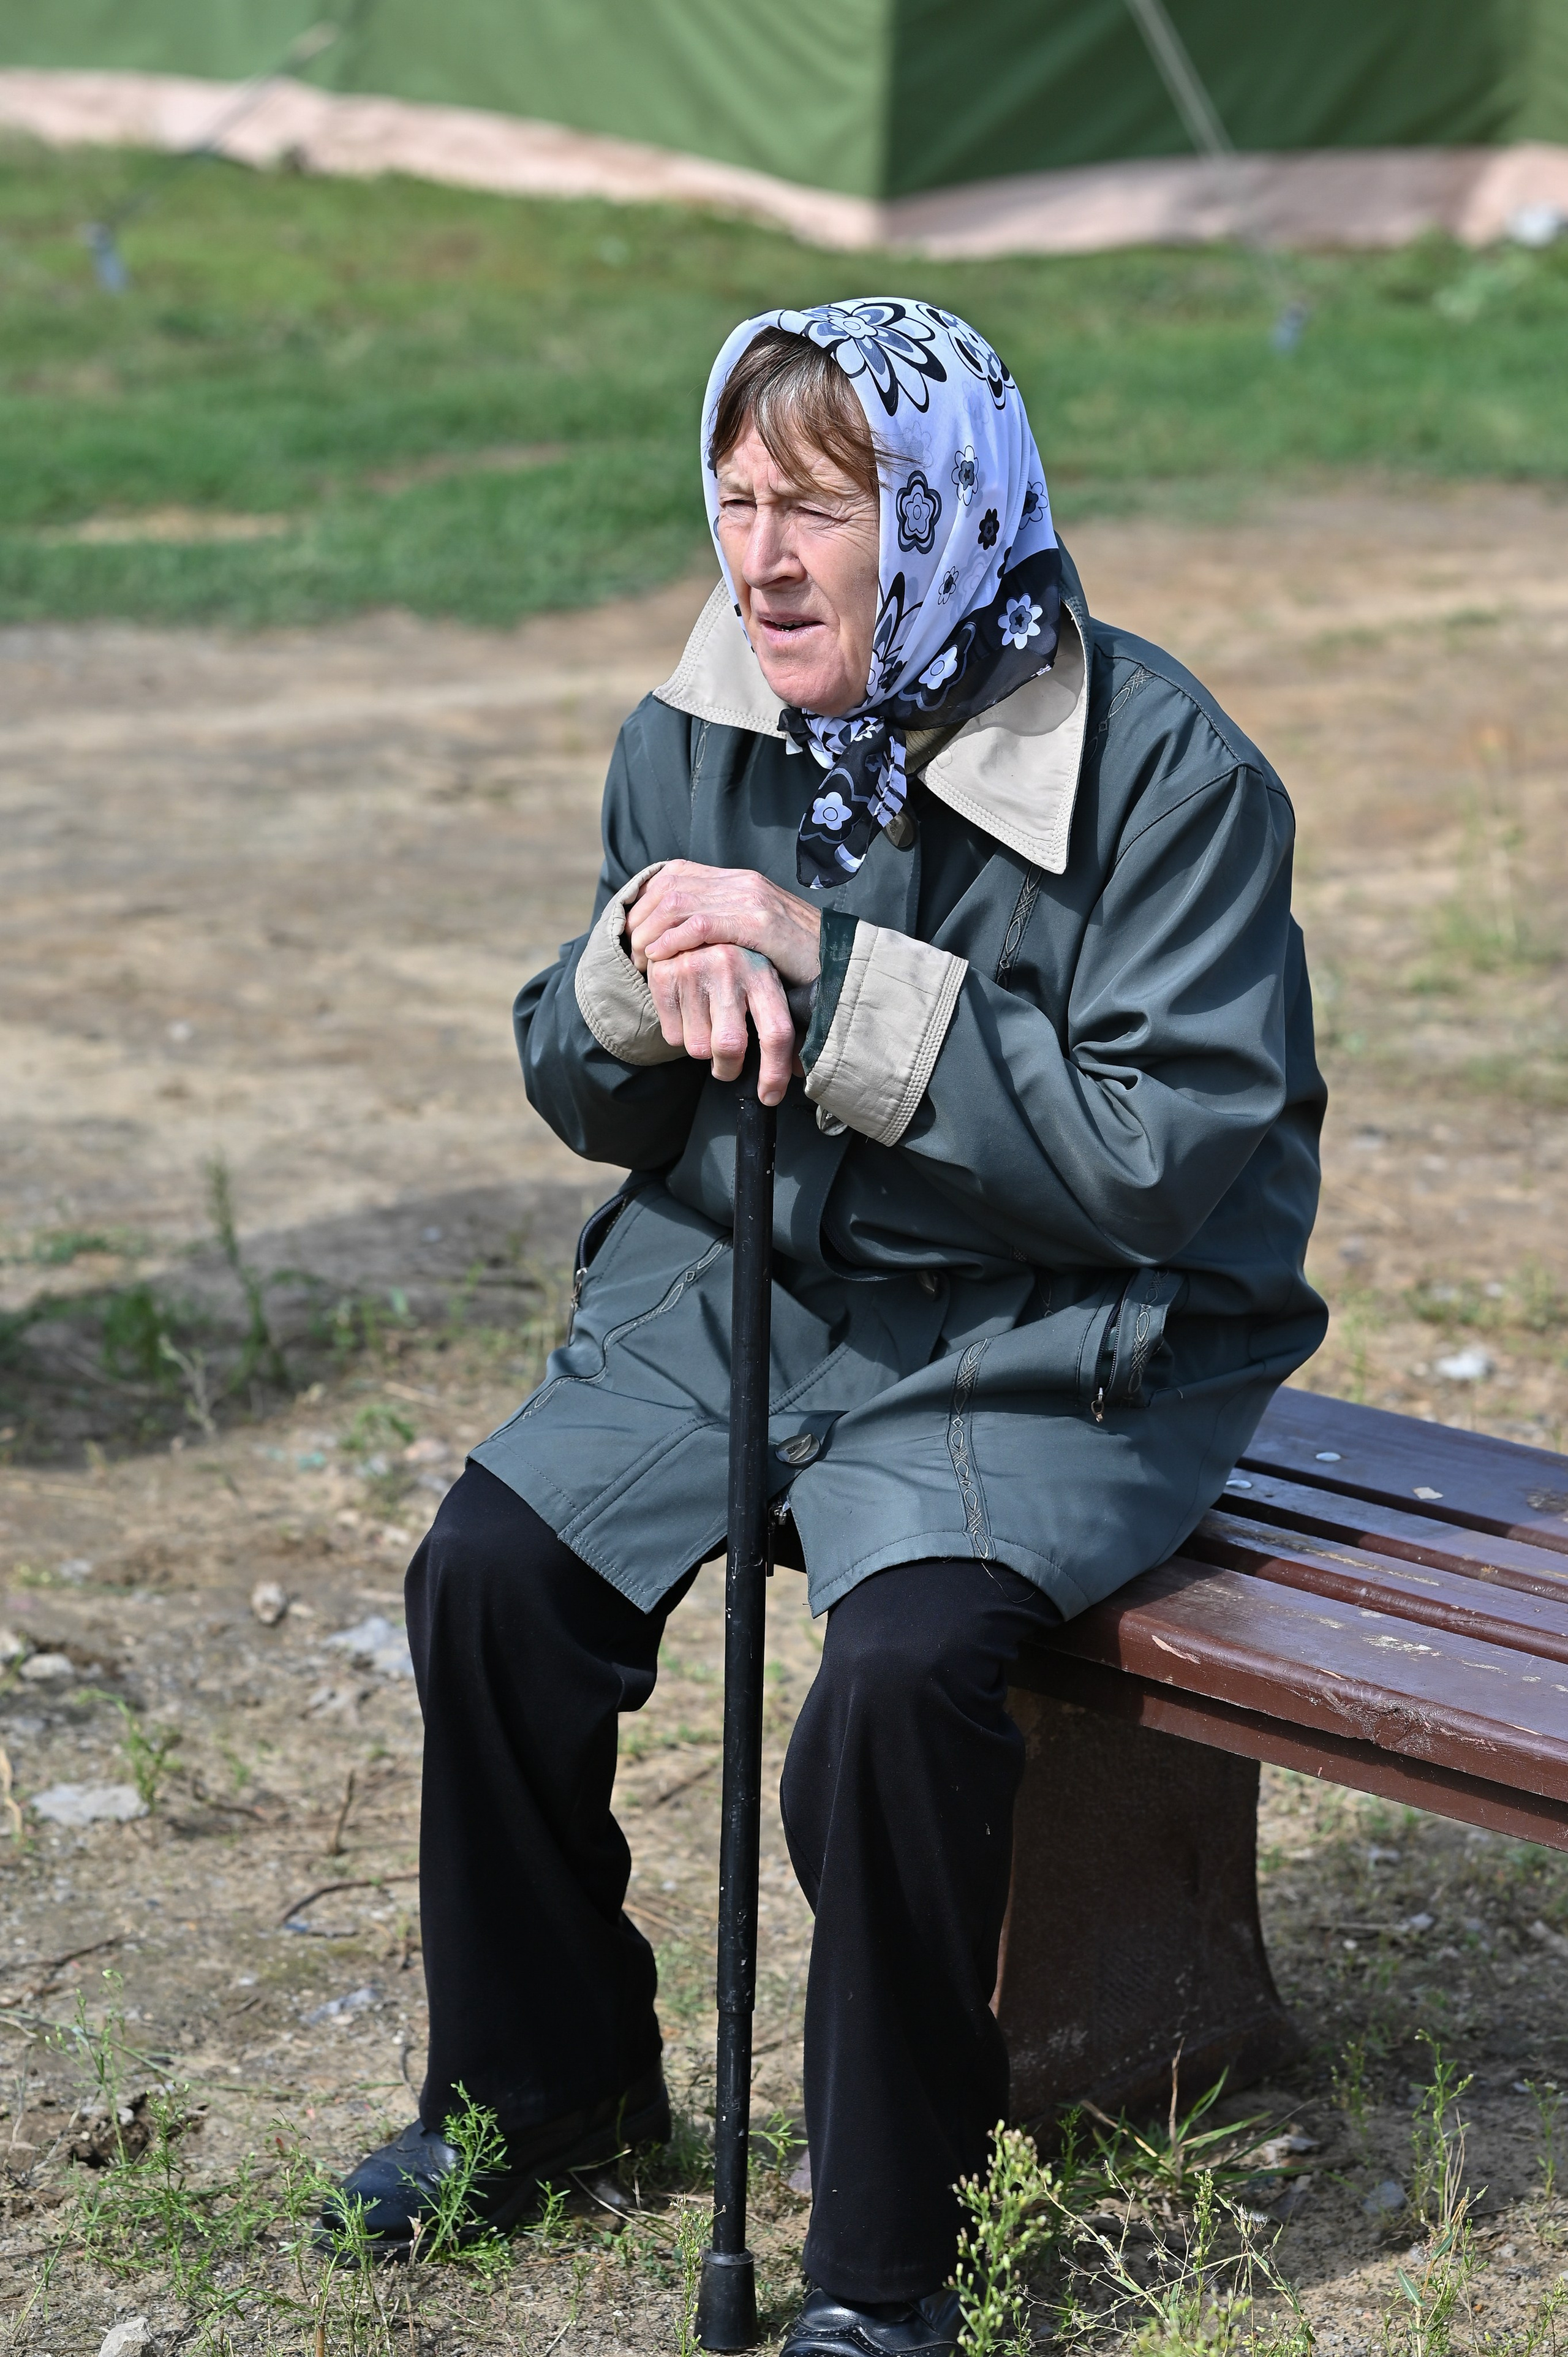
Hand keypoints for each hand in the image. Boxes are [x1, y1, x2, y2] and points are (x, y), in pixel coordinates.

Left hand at [627, 861, 820, 986]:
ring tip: (642, 961)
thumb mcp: (752, 934)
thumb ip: (722, 925)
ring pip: (677, 901)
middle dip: (640, 919)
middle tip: (631, 953)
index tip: (632, 933)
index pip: (672, 874)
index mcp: (737, 879)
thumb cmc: (796, 959)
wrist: (842, 965)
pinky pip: (702, 924)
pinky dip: (674, 940)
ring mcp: (751, 898)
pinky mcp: (759, 923)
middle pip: (668, 885)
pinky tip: (661, 959)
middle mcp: (741, 881)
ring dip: (651, 932)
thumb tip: (680, 937)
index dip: (643, 902)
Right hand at [645, 945, 799, 1105]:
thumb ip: (780, 1021)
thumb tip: (801, 1070)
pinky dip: (681, 1035)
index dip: (774, 1073)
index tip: (769, 1096)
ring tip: (708, 1028)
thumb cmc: (741, 959)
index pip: (776, 1032)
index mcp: (763, 972)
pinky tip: (689, 1014)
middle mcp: (729, 966)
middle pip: (729, 1046)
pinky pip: (672, 1035)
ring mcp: (693, 968)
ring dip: (703, 1051)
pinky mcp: (663, 974)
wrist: (694, 919)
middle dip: (729, 1069)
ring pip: (697, 1047)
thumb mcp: (769, 979)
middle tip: (729, 1067)